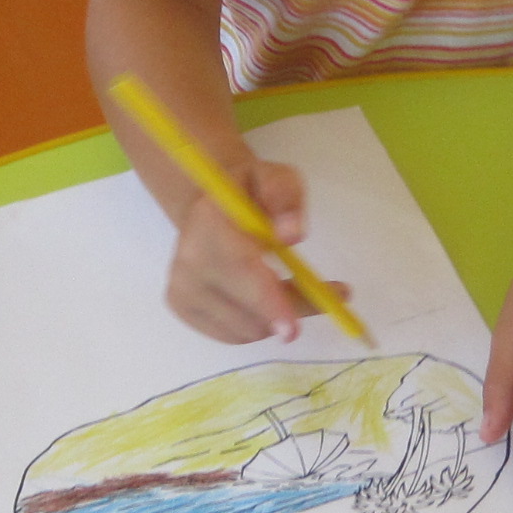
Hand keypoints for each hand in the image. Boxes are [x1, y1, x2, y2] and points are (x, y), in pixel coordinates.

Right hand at [162, 160, 350, 343]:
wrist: (209, 209)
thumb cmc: (249, 193)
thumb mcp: (275, 177)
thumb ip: (285, 196)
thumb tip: (291, 235)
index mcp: (206, 224)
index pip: (239, 271)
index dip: (268, 302)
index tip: (293, 330)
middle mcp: (186, 263)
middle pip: (247, 309)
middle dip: (293, 308)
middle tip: (332, 296)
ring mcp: (181, 290)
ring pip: (246, 328)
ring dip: (278, 316)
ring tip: (288, 284)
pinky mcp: (183, 310)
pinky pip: (236, 335)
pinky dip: (260, 323)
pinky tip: (263, 297)